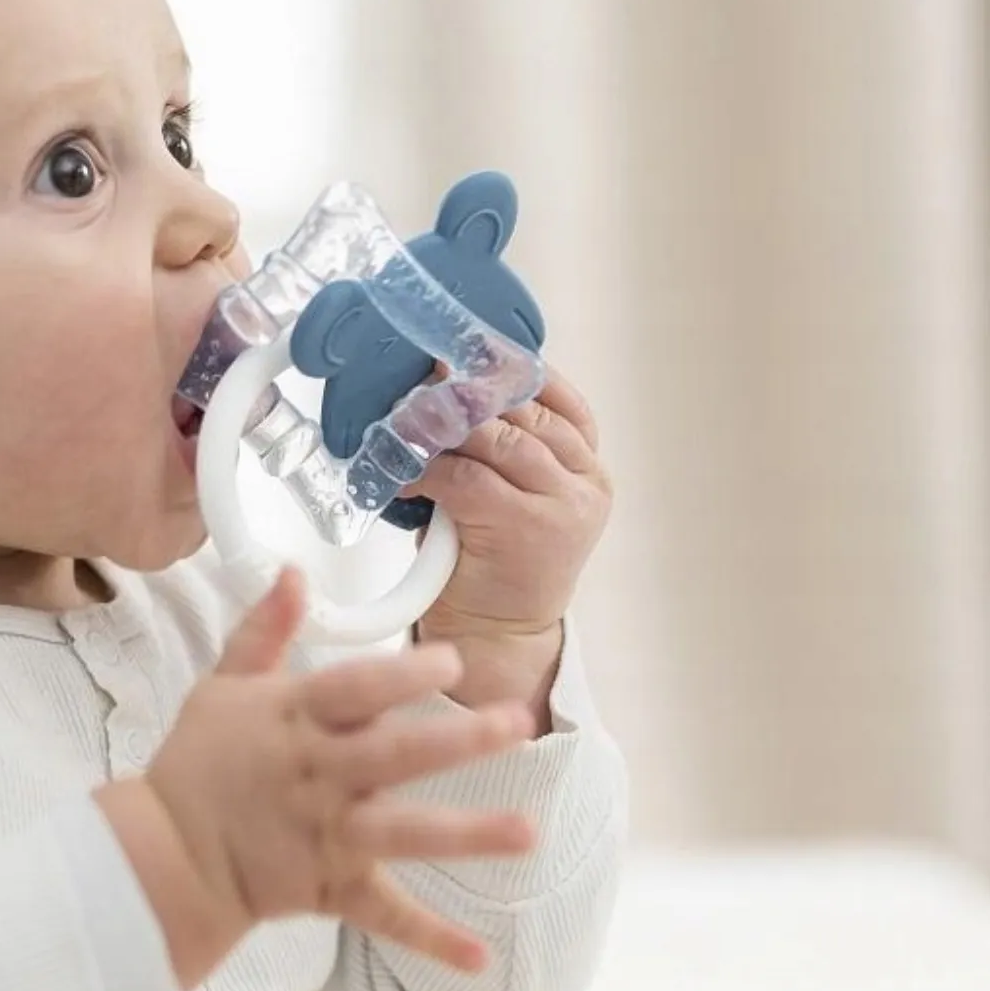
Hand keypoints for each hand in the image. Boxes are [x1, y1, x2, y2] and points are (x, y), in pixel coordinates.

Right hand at [98, 570, 535, 988]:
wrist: (164, 855)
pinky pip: (383, 915)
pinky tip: (481, 958)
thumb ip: (265, 630)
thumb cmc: (198, 762)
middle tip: (516, 725)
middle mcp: (318, 776)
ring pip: (404, 833)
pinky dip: (430, 939)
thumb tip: (293, 572)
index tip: (453, 663)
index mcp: (294, 719)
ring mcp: (327, 836)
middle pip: (394, 756)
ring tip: (528, 834)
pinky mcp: (330, 888)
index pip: (354, 690)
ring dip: (467, 834)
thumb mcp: (224, 685)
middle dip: (458, 741)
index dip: (403, 677)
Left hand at [407, 368, 611, 723]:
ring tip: (401, 421)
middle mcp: (586, 482)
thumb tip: (438, 382)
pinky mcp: (526, 529)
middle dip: (466, 391)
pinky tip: (400, 472)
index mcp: (588, 468)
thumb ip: (492, 447)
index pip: (560, 399)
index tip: (470, 347)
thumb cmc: (490, 565)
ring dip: (441, 425)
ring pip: (496, 438)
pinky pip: (466, 478)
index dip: (514, 368)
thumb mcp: (505, 495)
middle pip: (523, 411)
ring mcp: (562, 507)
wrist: (496, 642)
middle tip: (417, 380)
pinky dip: (426, 469)